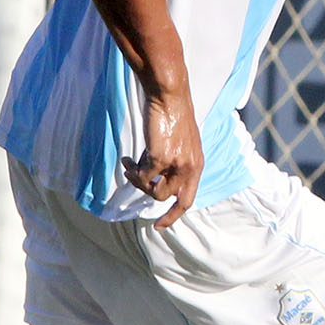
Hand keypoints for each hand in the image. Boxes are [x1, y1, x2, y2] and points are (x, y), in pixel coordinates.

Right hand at [123, 87, 201, 228]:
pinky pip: (141, 177)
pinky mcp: (160, 158)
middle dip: (157, 206)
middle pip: (171, 200)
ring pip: (153, 191)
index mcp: (197, 165)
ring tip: (131, 167)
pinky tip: (127, 160)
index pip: (188, 199)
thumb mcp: (179, 143)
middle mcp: (190, 168)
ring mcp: (176, 165)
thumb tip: (149, 177)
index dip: (174, 214)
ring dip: (139, 182)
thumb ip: (171, 162)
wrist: (170, 98)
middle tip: (144, 205)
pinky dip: (131, 172)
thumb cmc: (172, 117)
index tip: (161, 225)